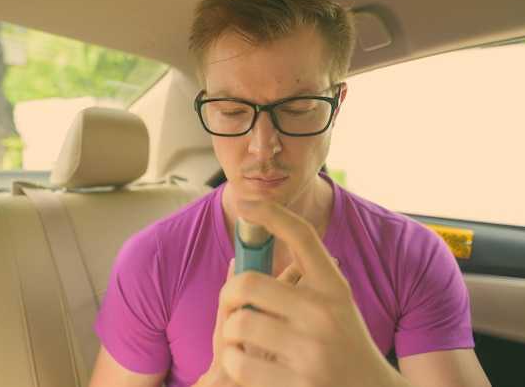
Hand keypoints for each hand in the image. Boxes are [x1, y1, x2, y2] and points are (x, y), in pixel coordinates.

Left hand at [216, 199, 402, 386]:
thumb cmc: (344, 346)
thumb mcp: (334, 307)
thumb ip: (301, 284)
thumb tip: (243, 258)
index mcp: (335, 289)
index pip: (303, 236)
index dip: (271, 213)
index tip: (245, 203)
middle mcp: (325, 315)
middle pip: (249, 282)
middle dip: (228, 292)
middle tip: (231, 302)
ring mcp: (312, 352)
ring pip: (239, 324)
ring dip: (229, 332)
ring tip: (239, 338)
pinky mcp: (297, 385)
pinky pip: (239, 362)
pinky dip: (233, 360)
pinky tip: (244, 362)